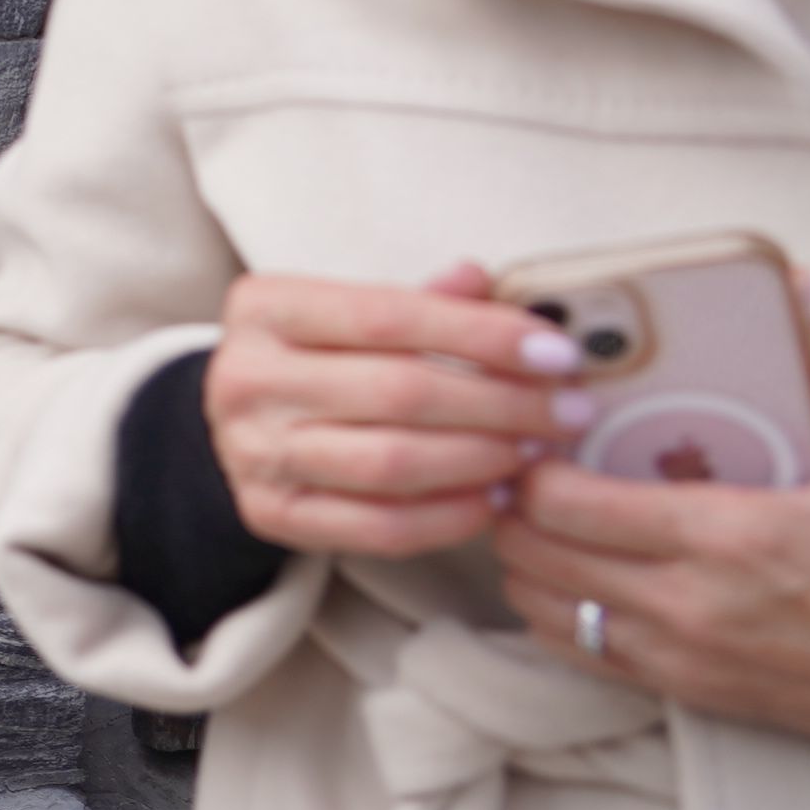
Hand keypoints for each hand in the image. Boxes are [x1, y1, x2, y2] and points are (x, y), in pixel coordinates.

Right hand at [203, 263, 586, 559]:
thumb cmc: (317, 359)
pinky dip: (452, 516)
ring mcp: (253, 452)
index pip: (388, 316)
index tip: (557, 352)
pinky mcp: (270, 514)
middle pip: (400, 392)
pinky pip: (380, 527)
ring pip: (393, 463)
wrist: (241, 424)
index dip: (481, 334)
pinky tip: (495, 497)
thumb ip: (419, 301)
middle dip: (502, 403)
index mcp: (264, 309)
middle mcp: (245, 378)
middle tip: (568, 411)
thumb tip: (485, 282)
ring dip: (484, 459)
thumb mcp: (351, 313)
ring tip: (536, 451)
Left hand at [496, 345, 809, 757]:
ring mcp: (683, 656)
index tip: (534, 429)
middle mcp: (691, 604)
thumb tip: (788, 285)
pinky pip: (579, 651)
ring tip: (544, 512)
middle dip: (516, 499)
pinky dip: (557, 609)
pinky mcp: (688, 691)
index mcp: (732, 536)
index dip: (530, 462)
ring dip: (527, 555)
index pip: (567, 501)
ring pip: (542, 603)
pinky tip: (576, 570)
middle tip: (528, 462)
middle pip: (534, 549)